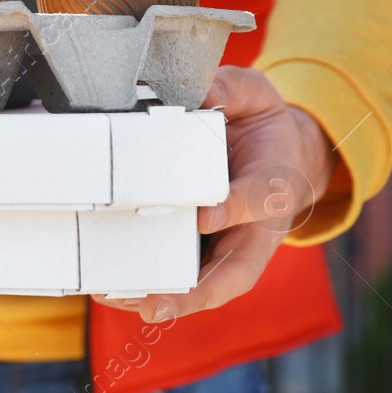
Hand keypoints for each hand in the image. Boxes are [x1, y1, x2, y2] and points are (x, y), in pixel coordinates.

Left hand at [94, 66, 335, 323]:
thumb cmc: (261, 127)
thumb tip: (206, 90)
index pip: (261, 199)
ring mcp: (231, 245)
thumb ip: (233, 90)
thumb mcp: (256, 97)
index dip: (236, 207)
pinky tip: (112, 292)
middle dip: (196, 291)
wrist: (279, 151)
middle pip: (235, 271)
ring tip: (121, 300)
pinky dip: (151, 289)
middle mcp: (255, 228)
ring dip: (166, 299)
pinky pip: (185, 278)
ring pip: (207, 285)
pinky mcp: (206, 249)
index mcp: (274, 185)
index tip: (207, 214)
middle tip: (154, 303)